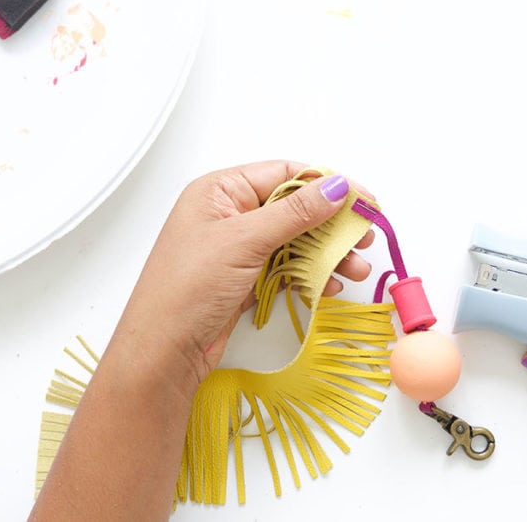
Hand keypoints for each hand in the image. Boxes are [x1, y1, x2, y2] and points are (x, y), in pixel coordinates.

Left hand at [121, 160, 373, 381]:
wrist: (162, 352)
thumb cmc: (188, 287)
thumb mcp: (244, 241)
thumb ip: (295, 212)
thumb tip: (336, 186)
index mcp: (220, 190)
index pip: (284, 174)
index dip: (327, 185)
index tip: (364, 200)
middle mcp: (229, 214)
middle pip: (294, 208)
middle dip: (331, 225)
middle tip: (364, 239)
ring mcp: (237, 248)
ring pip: (295, 241)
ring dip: (326, 254)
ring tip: (355, 269)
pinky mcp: (244, 279)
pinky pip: (286, 268)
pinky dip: (310, 275)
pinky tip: (329, 286)